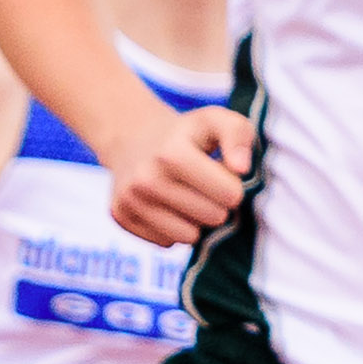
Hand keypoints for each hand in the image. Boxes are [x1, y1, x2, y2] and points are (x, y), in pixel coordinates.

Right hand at [107, 101, 253, 245]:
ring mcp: (130, 200)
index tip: (221, 172)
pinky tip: (166, 204)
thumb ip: (238, 135)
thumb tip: (241, 169)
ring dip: (196, 220)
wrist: (133, 137)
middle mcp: (146, 178)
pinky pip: (167, 243)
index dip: (233, 185)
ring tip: (187, 195)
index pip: (230, 195)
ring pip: (190, 237)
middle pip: (213, 218)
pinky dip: (172, 228)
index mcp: (173, 153)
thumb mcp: (215, 120)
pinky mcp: (121, 217)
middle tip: (204, 185)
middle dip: (217, 204)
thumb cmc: (187, 134)